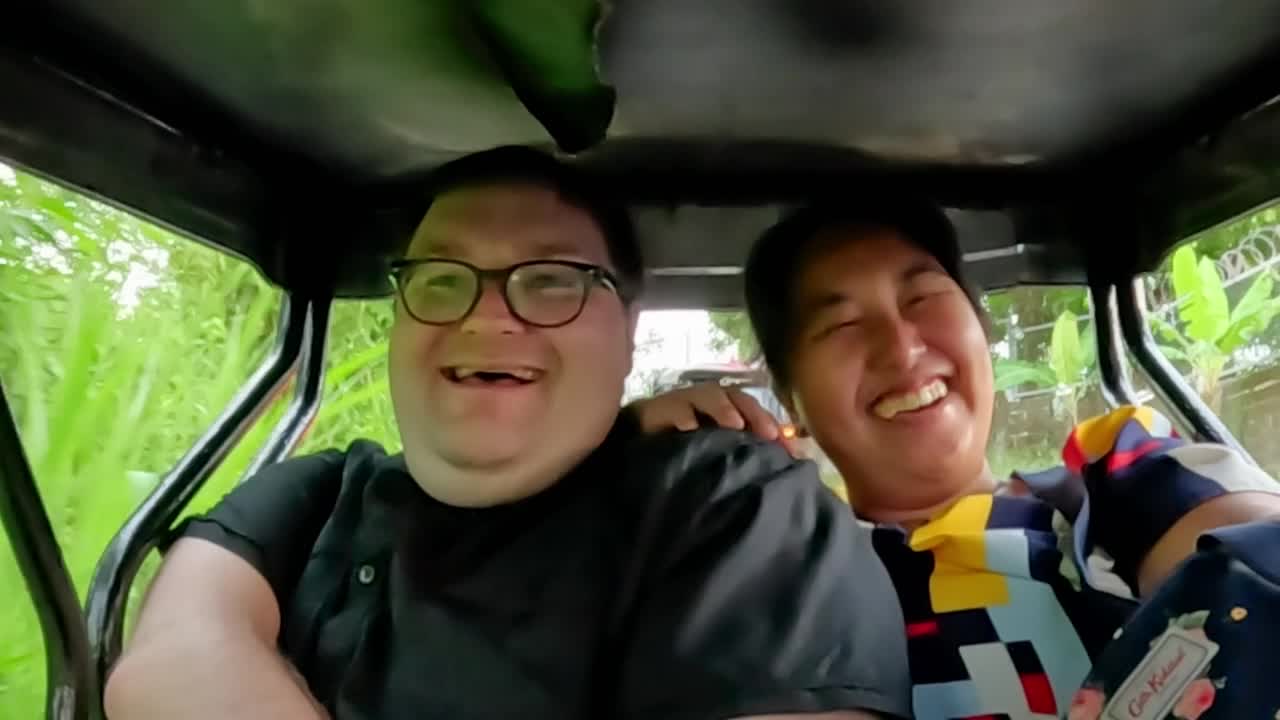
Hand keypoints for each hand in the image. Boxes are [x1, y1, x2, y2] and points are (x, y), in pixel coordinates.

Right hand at [629, 382, 801, 455]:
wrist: (637, 445)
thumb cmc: (686, 450)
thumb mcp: (721, 453)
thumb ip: (750, 453)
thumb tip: (790, 460)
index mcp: (727, 409)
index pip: (755, 411)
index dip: (772, 425)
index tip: (788, 449)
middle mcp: (709, 401)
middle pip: (736, 398)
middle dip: (754, 414)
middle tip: (768, 435)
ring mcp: (684, 401)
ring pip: (707, 395)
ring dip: (722, 408)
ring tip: (734, 425)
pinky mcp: (659, 409)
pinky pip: (672, 409)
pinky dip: (683, 417)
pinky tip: (690, 429)